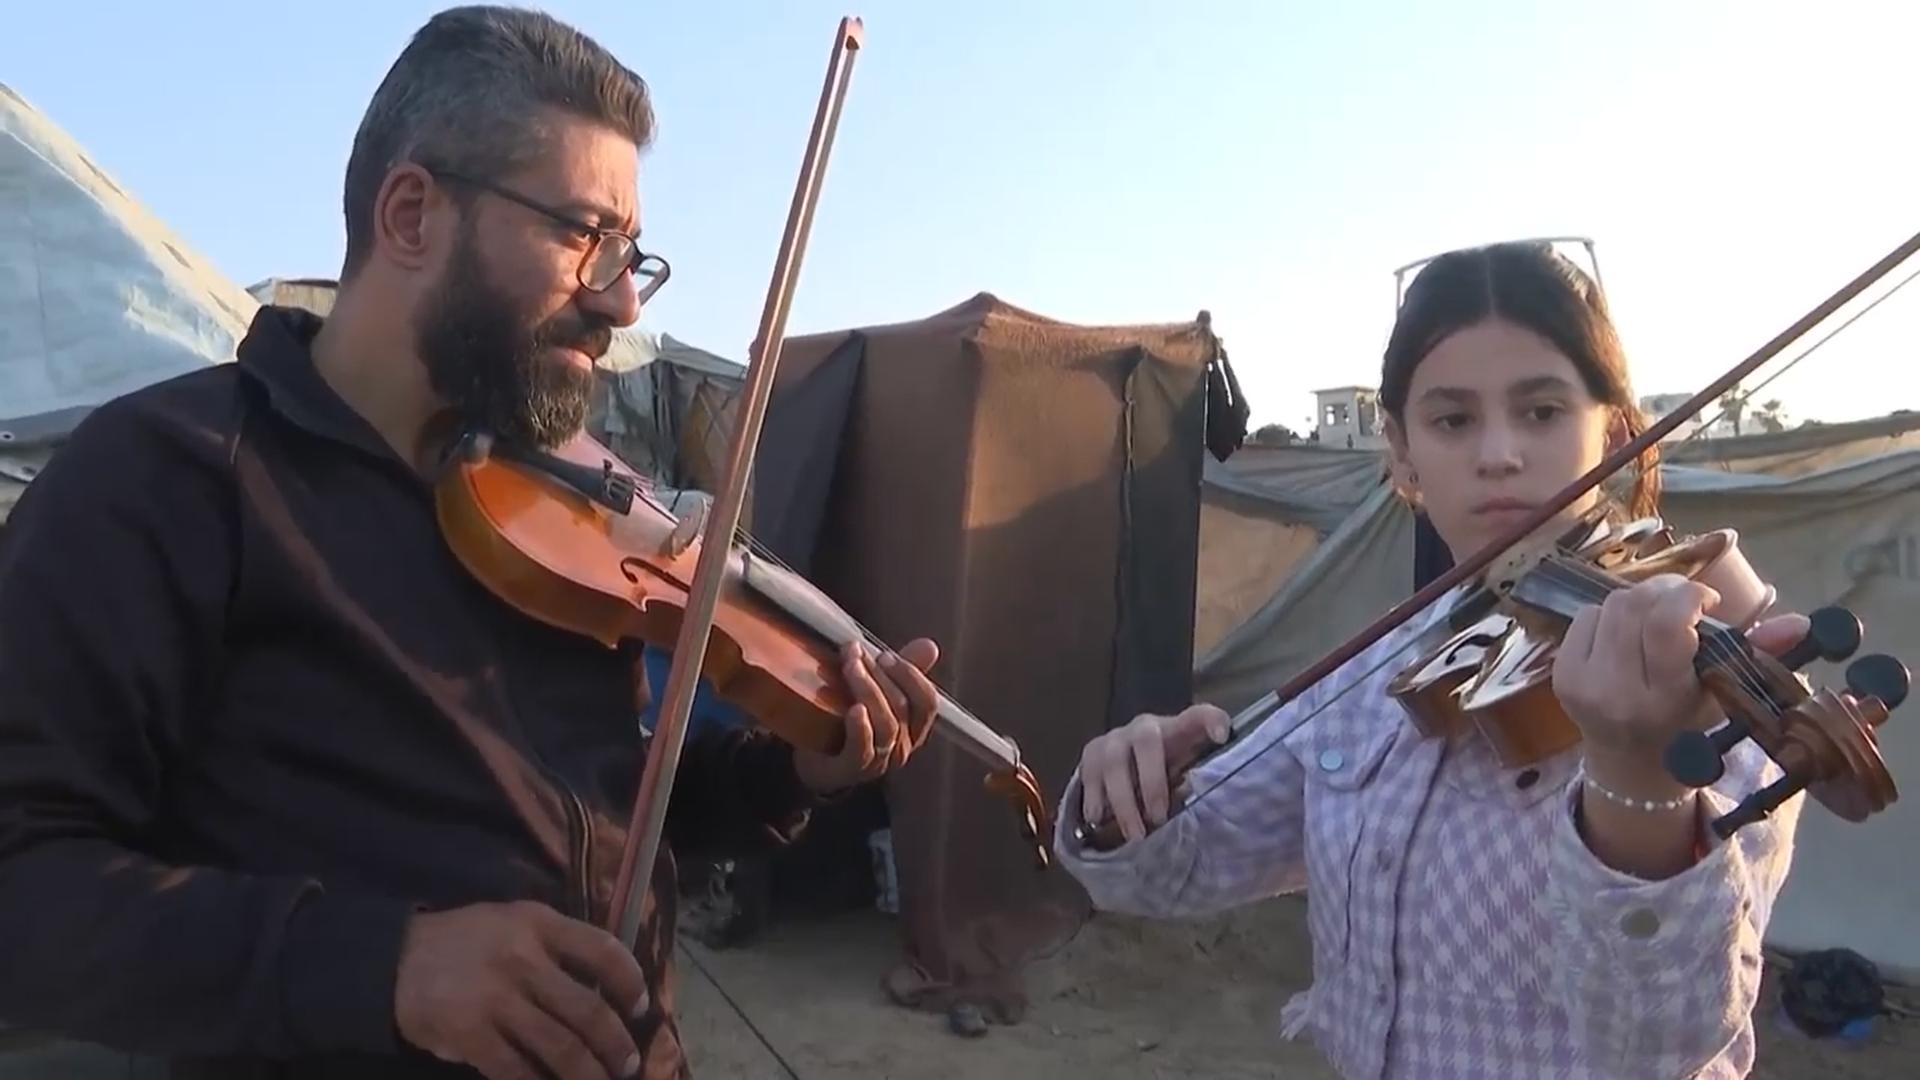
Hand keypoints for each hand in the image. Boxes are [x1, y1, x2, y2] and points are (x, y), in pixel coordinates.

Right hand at [394, 901, 650, 1079]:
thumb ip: (558, 947)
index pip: (602, 950)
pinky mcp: (470, 1034)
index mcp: (538, 924)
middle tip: (627, 1064)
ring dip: (588, 1073)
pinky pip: (517, 1071)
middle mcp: (521, 959)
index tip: (640, 1007)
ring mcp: (494, 999)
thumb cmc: (468, 941)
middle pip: (588, 1011)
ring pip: (560, 1048)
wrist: (397, 960)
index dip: (630, 983)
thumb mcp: (515, 922)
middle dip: (615, 1045)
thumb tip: (609, 991)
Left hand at [792, 638, 940, 794]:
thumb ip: (902, 670)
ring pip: (886, 725)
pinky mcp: (849, 770)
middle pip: (902, 708)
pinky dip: (861, 728)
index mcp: (913, 728)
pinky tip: (854, 709)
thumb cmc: (847, 723)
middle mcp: (901, 747)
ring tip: (850, 667)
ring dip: (868, 691)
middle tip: (855, 652)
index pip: (927, 702)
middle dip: (879, 675)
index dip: (910, 675)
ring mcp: (878, 761)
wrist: (810, 760)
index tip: (885, 654)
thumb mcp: (876, 691)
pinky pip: (862, 751)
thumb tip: (930, 646)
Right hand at [1077, 704, 1230, 843]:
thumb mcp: (1185, 774)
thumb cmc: (1165, 772)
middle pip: (1147, 742)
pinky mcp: (1091, 752)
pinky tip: (1100, 821)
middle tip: (1158, 819)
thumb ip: (1193, 783)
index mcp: (1176, 729)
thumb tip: (1196, 806)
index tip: (1221, 737)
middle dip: (1152, 783)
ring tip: (1134, 834)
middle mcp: (1145, 727)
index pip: (1198, 715)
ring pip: (1114, 762)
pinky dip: (1095, 800)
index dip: (1211, 720)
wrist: (1126, 765)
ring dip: (1124, 802)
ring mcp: (1114, 737)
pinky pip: (1089, 774)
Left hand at [1553, 573, 1810, 761]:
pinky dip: (1607, 616)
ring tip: (1656, 619)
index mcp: (1666, 700)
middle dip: (1664, 592)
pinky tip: (1623, 637)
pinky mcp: (1558, 674)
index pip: (1667, 626)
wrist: (1630, 759)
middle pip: (1635, 606)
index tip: (1706, 599)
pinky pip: (1584, 617)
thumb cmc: (1686, 721)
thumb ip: (1758, 654)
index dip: (1687, 596)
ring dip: (1637, 602)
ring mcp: (1583, 684)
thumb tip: (1802, 622)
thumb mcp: (1724, 693)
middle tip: (1683, 601)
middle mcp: (1619, 693)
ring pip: (1609, 606)